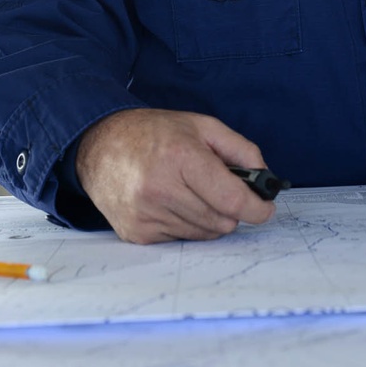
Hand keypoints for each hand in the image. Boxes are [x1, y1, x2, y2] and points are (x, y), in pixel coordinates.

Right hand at [76, 108, 276, 243]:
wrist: (99, 146)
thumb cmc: (154, 133)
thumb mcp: (202, 126)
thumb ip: (241, 150)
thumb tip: (266, 180)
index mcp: (181, 157)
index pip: (232, 199)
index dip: (257, 208)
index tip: (266, 208)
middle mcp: (160, 188)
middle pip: (222, 220)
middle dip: (230, 209)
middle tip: (219, 190)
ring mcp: (146, 214)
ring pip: (204, 234)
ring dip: (208, 218)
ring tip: (189, 192)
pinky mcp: (136, 233)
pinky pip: (181, 240)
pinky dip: (185, 225)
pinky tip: (171, 202)